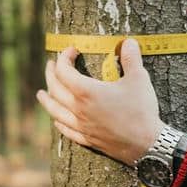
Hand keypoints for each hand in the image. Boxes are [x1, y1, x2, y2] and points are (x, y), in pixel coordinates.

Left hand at [36, 38, 163, 165]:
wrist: (146, 144)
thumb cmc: (141, 110)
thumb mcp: (139, 79)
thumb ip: (131, 58)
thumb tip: (128, 42)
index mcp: (87, 92)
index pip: (64, 71)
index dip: (64, 58)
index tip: (72, 50)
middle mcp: (78, 109)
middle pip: (55, 89)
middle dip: (51, 74)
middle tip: (51, 65)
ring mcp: (81, 126)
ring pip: (55, 111)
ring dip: (46, 100)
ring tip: (41, 94)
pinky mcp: (87, 139)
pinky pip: (65, 130)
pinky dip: (58, 122)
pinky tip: (56, 120)